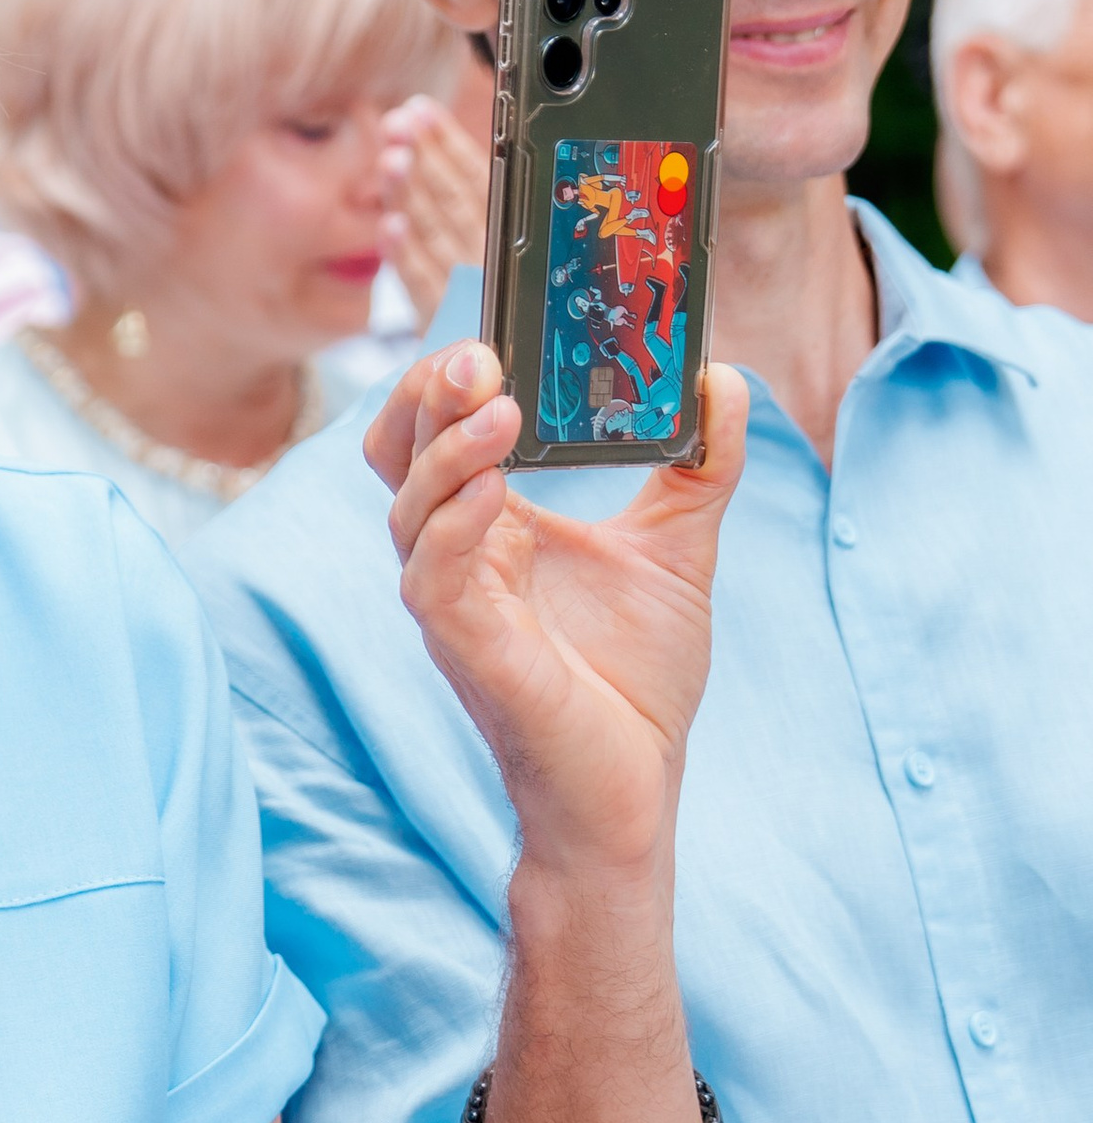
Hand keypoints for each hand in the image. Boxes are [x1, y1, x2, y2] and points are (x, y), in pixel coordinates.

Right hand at [367, 341, 746, 876]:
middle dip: (423, 398)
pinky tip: (494, 490)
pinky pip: (434, 577)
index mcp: (494, 527)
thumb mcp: (679, 549)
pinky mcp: (468, 652)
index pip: (436, 433)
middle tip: (477, 354)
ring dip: (447, 452)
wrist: (635, 792)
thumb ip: (698, 465)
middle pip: (397, 456)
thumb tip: (725, 380)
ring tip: (499, 407)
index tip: (499, 330)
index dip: (447, 380)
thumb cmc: (635, 683)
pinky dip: (455, 524)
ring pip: (409, 510)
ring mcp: (454, 607)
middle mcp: (458, 559)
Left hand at [378, 97, 489, 326]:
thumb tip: (412, 146)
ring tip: (390, 162)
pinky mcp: (448, 331)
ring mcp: (474, 297)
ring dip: (414, 198)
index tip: (421, 111)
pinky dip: (410, 260)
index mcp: (510, 237)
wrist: (492, 385)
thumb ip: (457, 205)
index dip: (448, 143)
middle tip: (399, 126)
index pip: (481, 180)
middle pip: (459, 203)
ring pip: (440, 238)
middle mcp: (497, 263)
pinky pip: (427, 290)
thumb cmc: (483, 305)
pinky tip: (391, 230)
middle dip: (426, 160)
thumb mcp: (481, 252)